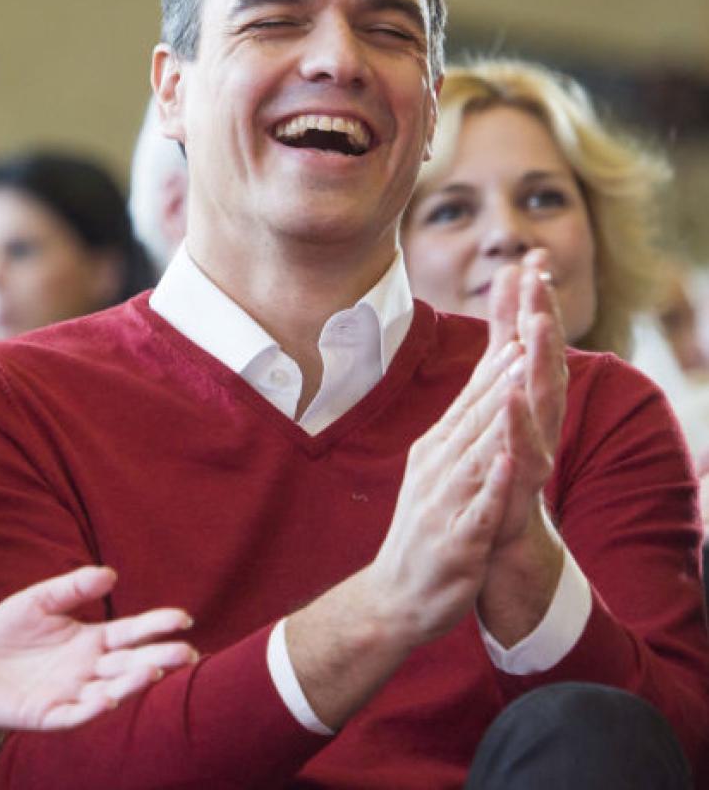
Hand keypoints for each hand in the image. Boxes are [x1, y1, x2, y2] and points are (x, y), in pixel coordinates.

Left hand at [0, 566, 195, 734]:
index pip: (131, 632)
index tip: (183, 618)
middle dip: (159, 658)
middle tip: (187, 652)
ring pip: (111, 689)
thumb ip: (70, 589)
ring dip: (133, 682)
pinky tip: (109, 697)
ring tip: (152, 669)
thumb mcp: (36, 602)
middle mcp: (89, 669)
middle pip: (131, 662)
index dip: (156, 625)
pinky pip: (77, 713)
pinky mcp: (50, 714)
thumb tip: (111, 574)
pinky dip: (95, 708)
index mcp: (90, 641)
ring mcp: (72, 693)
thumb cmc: (5, 636)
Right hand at [363, 331, 524, 646]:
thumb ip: (460, 435)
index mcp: (435, 451)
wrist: (393, 598)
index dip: (497, 360)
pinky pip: (476, 508)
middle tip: (528, 330)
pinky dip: (491, 484)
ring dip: (499, 416)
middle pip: (475, 415)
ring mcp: (443, 504)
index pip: (471, 399)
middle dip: (502, 373)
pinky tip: (505, 462)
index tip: (520, 321)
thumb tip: (484, 391)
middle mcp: (436, 469)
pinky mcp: (455, 541)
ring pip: (477, 452)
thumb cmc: (424, 534)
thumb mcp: (439, 475)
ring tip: (520, 380)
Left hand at [484, 251, 568, 550]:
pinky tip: (515, 410)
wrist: (489, 570)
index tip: (528, 259)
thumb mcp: (484, 439)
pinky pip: (520, 468)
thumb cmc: (486, 503)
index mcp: (518, 418)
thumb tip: (500, 347)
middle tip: (540, 277)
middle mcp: (531, 436)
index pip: (521, 354)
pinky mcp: (516, 502)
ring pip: (538, 412)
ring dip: (536, 369)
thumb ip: (492, 394)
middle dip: (540, 323)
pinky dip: (518, 438)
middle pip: (540, 371)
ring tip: (534, 329)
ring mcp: (526, 468)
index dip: (525, 308)